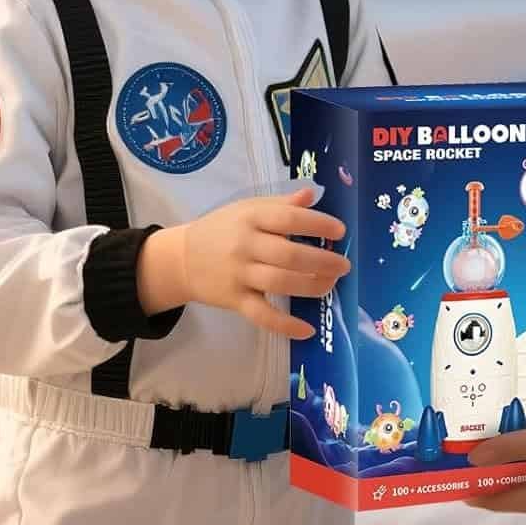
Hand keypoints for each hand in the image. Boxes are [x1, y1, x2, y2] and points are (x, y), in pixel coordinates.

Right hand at [179, 185, 348, 339]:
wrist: (182, 258)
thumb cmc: (222, 228)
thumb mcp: (247, 208)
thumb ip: (281, 203)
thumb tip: (312, 194)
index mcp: (251, 217)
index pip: (288, 219)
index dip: (318, 224)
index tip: (340, 231)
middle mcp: (245, 245)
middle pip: (288, 255)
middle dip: (322, 261)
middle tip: (344, 265)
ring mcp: (239, 275)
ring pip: (280, 283)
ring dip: (311, 286)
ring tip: (331, 283)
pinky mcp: (234, 301)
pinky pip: (262, 315)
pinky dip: (285, 325)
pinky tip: (307, 330)